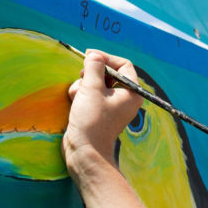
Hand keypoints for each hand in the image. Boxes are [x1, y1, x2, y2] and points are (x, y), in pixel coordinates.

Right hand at [62, 50, 143, 169]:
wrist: (84, 151)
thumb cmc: (92, 120)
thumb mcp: (92, 88)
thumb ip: (93, 67)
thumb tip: (94, 55)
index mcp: (132, 92)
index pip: (123, 65)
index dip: (106, 58)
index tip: (89, 55)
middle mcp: (124, 98)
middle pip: (108, 73)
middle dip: (91, 73)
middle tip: (82, 74)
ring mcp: (111, 106)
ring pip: (95, 83)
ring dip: (83, 85)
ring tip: (78, 95)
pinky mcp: (98, 112)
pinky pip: (90, 94)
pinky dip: (81, 95)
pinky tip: (75, 102)